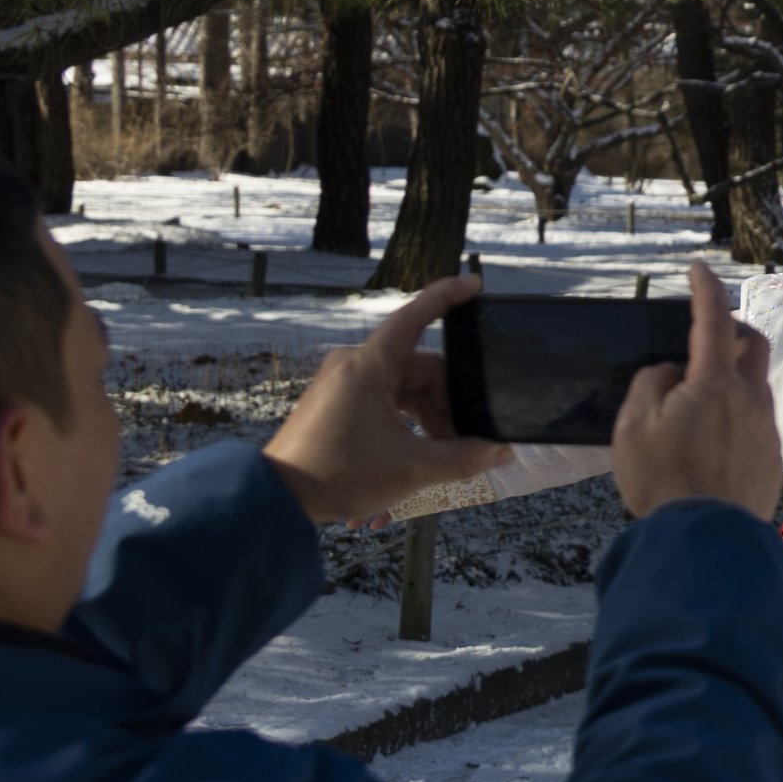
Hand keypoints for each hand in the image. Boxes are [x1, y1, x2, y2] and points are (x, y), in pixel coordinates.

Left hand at [262, 276, 509, 523]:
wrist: (280, 497)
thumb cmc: (338, 475)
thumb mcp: (412, 468)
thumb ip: (464, 457)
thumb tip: (502, 452)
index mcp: (368, 367)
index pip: (415, 317)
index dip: (446, 296)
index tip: (474, 283)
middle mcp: (354, 365)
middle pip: (421, 369)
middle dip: (447, 404)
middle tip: (463, 442)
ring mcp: (344, 383)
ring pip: (405, 388)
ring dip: (429, 419)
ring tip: (439, 457)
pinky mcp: (339, 401)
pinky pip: (386, 400)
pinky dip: (407, 422)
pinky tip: (417, 454)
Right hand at [611, 263, 782, 521]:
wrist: (706, 539)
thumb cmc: (662, 480)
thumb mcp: (633, 426)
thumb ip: (652, 385)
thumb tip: (672, 374)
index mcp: (716, 384)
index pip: (713, 320)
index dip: (705, 289)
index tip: (698, 269)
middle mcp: (751, 399)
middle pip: (753, 344)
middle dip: (732, 327)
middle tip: (705, 332)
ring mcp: (766, 428)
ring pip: (756, 384)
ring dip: (733, 374)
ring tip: (699, 394)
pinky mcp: (771, 456)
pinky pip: (757, 419)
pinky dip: (737, 411)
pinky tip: (712, 434)